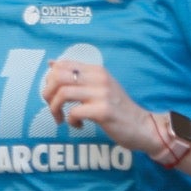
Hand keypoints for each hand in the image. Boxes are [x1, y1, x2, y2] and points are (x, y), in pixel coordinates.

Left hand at [38, 59, 153, 152]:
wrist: (142, 126)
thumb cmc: (117, 108)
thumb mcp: (99, 86)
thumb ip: (78, 76)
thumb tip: (51, 64)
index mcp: (97, 70)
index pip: (62, 65)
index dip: (50, 81)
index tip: (53, 95)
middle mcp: (99, 78)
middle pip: (58, 77)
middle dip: (48, 94)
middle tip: (53, 108)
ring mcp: (102, 94)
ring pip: (63, 93)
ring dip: (55, 109)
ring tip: (61, 119)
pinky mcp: (103, 111)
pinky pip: (74, 112)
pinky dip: (70, 121)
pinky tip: (78, 126)